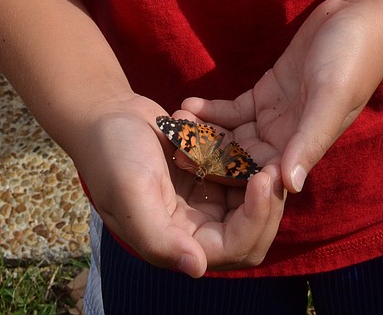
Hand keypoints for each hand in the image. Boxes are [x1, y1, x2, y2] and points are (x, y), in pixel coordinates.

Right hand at [79, 98, 285, 276]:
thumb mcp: (130, 195)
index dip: (255, 220)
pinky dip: (240, 153)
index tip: (264, 179)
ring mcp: (202, 199)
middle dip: (268, 203)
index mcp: (177, 242)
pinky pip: (237, 169)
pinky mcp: (206, 172)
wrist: (104, 114)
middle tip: (278, 165)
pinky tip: (236, 131)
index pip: (233, 247)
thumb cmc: (111, 155)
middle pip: (250, 230)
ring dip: (259, 175)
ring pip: (249, 199)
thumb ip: (159, 237)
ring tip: (270, 148)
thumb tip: (196, 269)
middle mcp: (194, 227)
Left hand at [186, 0, 382, 195]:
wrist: (359, 16)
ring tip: (173, 127)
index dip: (232, 180)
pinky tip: (189, 106)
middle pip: (242, 158)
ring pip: (234, 136)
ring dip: (206, 134)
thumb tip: (291, 187)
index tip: (197, 178)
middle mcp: (289, 138)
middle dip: (210, 157)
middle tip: (173, 150)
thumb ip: (310, 140)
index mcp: (305, 147)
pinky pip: (235, 110)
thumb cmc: (352, 58)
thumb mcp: (331, 97)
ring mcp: (277, 115)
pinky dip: (213, 111)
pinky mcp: (268, 92)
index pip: (263, 175)